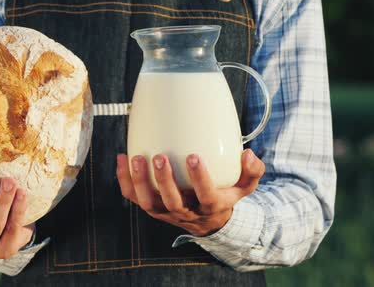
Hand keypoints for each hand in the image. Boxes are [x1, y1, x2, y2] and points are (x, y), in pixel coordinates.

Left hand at [116, 149, 264, 235]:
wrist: (207, 221)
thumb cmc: (225, 194)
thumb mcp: (245, 187)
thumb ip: (252, 171)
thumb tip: (248, 153)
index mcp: (210, 206)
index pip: (206, 195)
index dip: (199, 178)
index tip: (194, 156)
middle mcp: (186, 212)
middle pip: (172, 202)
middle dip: (164, 181)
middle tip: (160, 157)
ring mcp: (165, 212)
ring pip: (148, 203)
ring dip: (140, 182)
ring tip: (136, 158)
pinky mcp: (151, 206)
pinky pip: (133, 196)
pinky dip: (124, 180)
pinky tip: (122, 158)